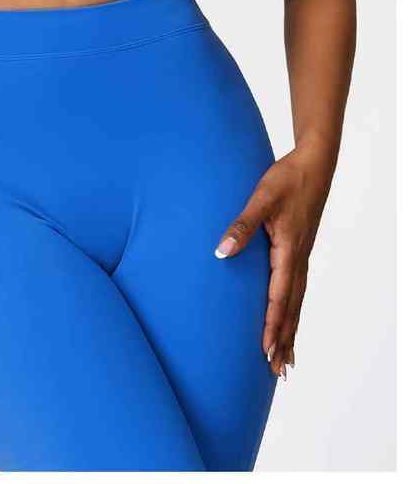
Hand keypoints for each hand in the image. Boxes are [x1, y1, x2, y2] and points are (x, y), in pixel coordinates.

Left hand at [214, 146, 333, 379]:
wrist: (313, 165)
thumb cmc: (286, 179)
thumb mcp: (261, 199)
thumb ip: (242, 225)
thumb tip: (222, 251)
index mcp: (288, 251)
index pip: (279, 297)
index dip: (272, 325)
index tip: (266, 350)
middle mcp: (297, 259)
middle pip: (291, 308)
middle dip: (284, 339)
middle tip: (278, 371)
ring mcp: (300, 256)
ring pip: (296, 302)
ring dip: (291, 330)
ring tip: (287, 359)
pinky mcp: (299, 250)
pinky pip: (297, 289)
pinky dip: (293, 310)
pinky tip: (290, 318)